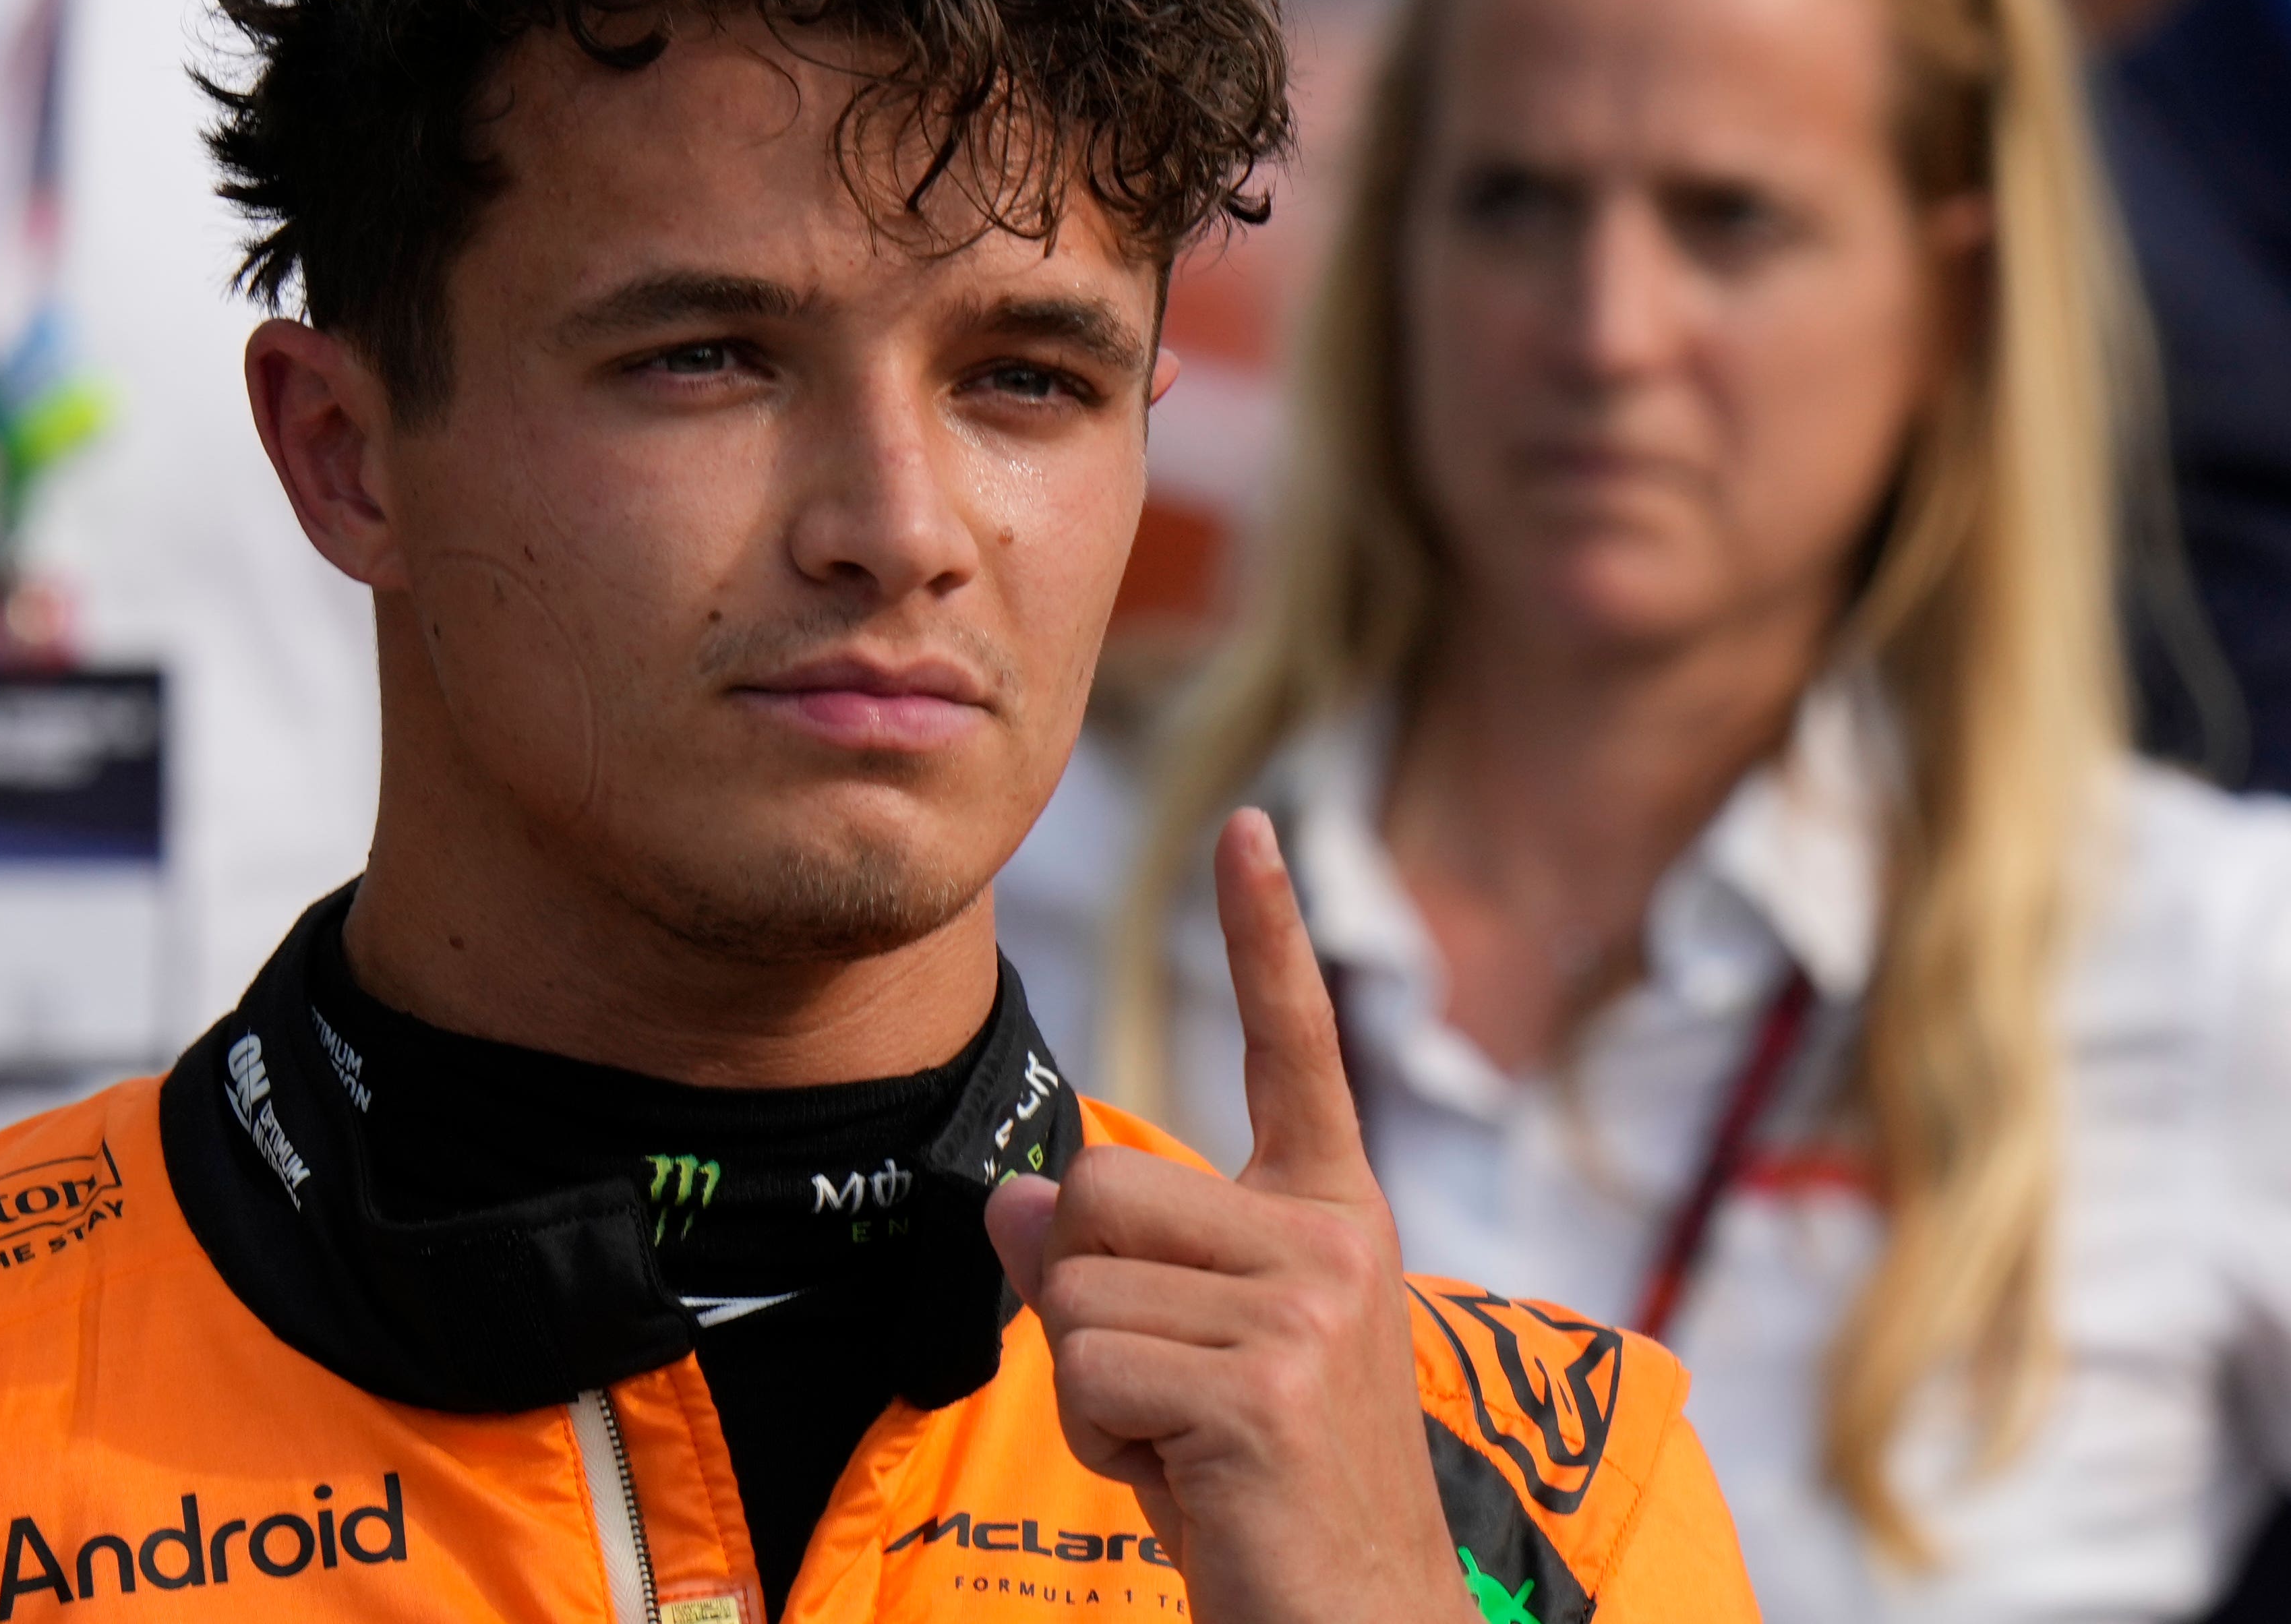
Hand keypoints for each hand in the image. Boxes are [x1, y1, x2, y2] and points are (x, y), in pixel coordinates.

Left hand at [986, 809, 1470, 1623]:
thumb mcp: (1184, 1358)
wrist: (1359, 1623)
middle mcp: (1330, 1242)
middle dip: (1086, 1296)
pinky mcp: (1258, 1388)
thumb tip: (1014, 1203)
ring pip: (1074, 1285)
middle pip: (1096, 1184)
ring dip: (1092, 1385)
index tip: (1246, 828)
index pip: (1291, 1050)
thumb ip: (1113, 1266)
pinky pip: (1085, 1368)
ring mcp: (1304, 1310)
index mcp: (1329, 1216)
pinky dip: (1101, 1441)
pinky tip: (1186, 1484)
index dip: (1262, 936)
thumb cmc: (1269, 1493)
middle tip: (1170, 1394)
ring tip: (1183, 1445)